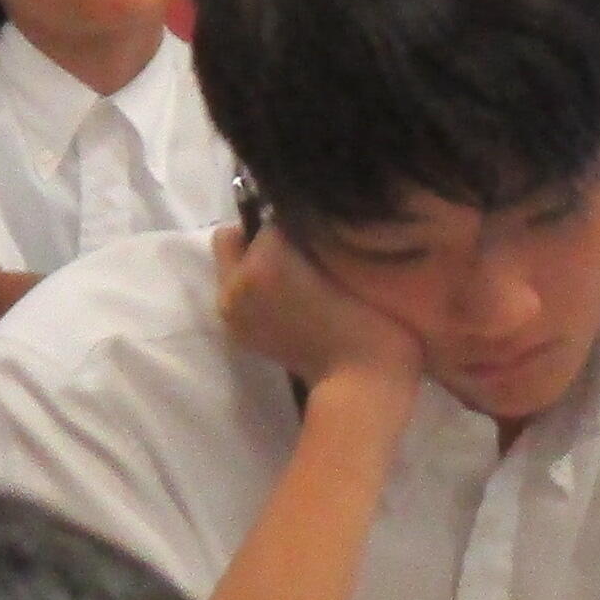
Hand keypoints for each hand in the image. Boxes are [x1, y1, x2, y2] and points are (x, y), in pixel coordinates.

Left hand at [214, 217, 426, 400]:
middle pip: (234, 238)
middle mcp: (236, 282)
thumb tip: (299, 221)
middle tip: (298, 255)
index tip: (315, 234)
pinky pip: (236, 294)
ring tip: (296, 280)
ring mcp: (231, 311)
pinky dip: (254, 292)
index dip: (292, 221)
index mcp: (266, 259)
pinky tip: (288, 304)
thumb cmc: (368, 320)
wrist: (359, 383)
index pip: (269, 216)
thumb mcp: (345, 262)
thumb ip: (312, 235)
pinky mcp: (236, 332)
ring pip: (232, 267)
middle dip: (259, 240)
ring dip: (256, 266)